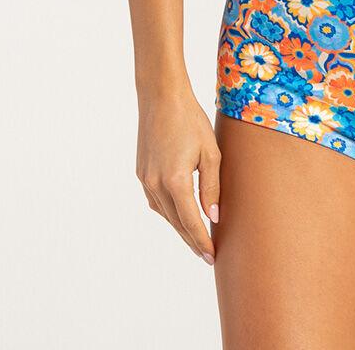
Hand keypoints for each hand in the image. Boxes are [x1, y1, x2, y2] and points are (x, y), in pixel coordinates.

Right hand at [136, 85, 221, 264]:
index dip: (202, 241)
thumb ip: (212, 186)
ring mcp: (145, 180)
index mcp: (175, 181)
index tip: (212, 256)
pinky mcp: (141, 174)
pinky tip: (180, 214)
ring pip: (165, 214)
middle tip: (207, 255)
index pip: (191, 221)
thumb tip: (213, 217)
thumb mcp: (210, 152)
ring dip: (180, 227)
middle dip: (192, 240)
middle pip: (177, 222)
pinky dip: (169, 211)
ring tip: (196, 238)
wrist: (161, 98)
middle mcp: (156, 185)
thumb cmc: (191, 121)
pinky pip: (156, 201)